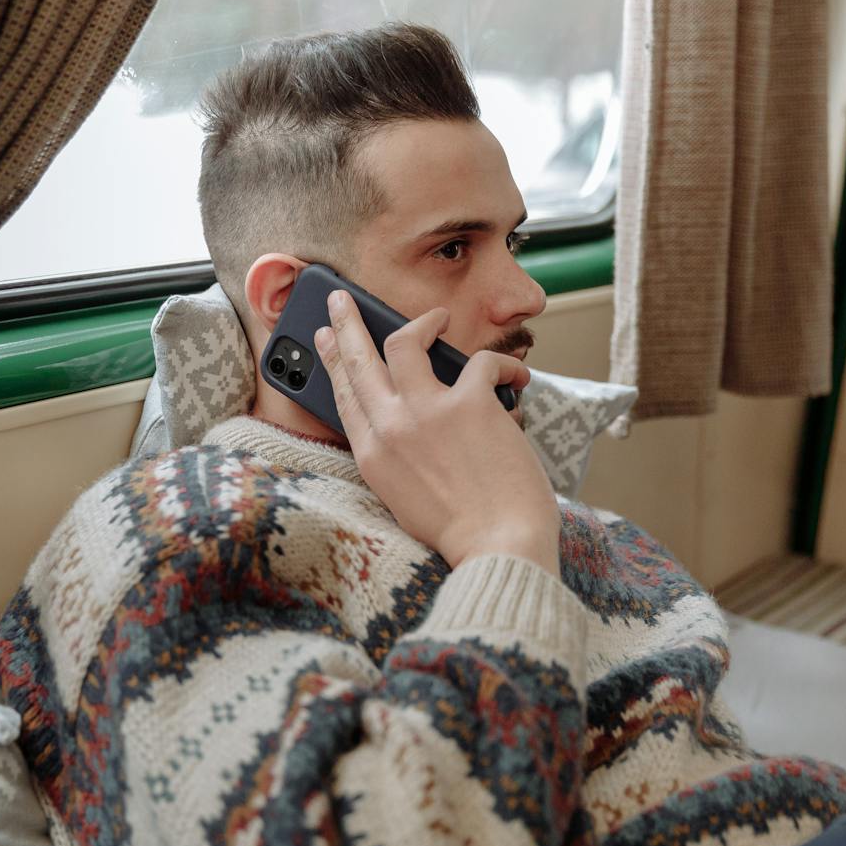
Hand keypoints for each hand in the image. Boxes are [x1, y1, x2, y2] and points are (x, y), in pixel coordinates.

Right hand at [314, 290, 560, 575]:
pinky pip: (483, 362)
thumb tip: (405, 415)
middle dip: (347, 321)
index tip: (327, 337)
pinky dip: (506, 365)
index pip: (345, 394)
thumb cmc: (461, 532)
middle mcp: (391, 427)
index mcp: (372, 455)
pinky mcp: (471, 402)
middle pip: (360, 358)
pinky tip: (518, 376)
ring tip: (441, 318)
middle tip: (342, 299)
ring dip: (424, 321)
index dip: (334, 360)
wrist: (497, 547)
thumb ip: (394, 456)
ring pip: (406, 339)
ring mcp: (428, 411)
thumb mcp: (403, 498)